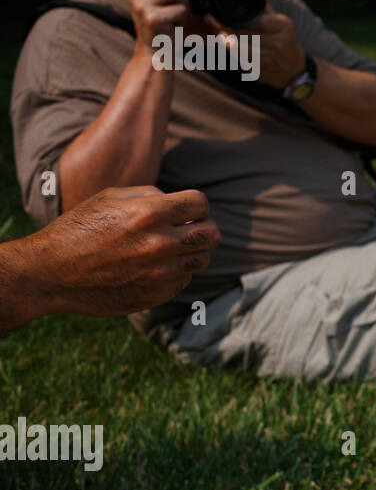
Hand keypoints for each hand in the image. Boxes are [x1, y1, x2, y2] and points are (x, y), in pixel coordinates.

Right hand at [19, 187, 220, 319]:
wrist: (49, 273)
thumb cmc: (78, 229)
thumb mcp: (108, 198)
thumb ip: (149, 194)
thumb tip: (178, 201)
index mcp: (148, 214)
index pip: (201, 204)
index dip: (194, 205)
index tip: (184, 210)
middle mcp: (160, 244)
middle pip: (212, 233)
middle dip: (200, 227)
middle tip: (183, 228)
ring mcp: (160, 273)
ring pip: (202, 259)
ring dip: (191, 251)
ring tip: (168, 248)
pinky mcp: (155, 295)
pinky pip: (183, 279)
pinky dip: (174, 272)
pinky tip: (151, 267)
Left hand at [209, 0, 304, 89]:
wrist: (296, 72)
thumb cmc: (286, 42)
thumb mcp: (281, 22)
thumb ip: (266, 5)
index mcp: (284, 26)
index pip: (253, 20)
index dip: (234, 16)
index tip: (217, 11)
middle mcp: (278, 42)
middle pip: (244, 33)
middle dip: (224, 26)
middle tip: (209, 19)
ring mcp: (270, 59)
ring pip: (239, 48)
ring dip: (225, 40)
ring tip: (217, 33)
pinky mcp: (261, 72)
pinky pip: (241, 61)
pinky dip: (232, 53)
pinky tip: (226, 46)